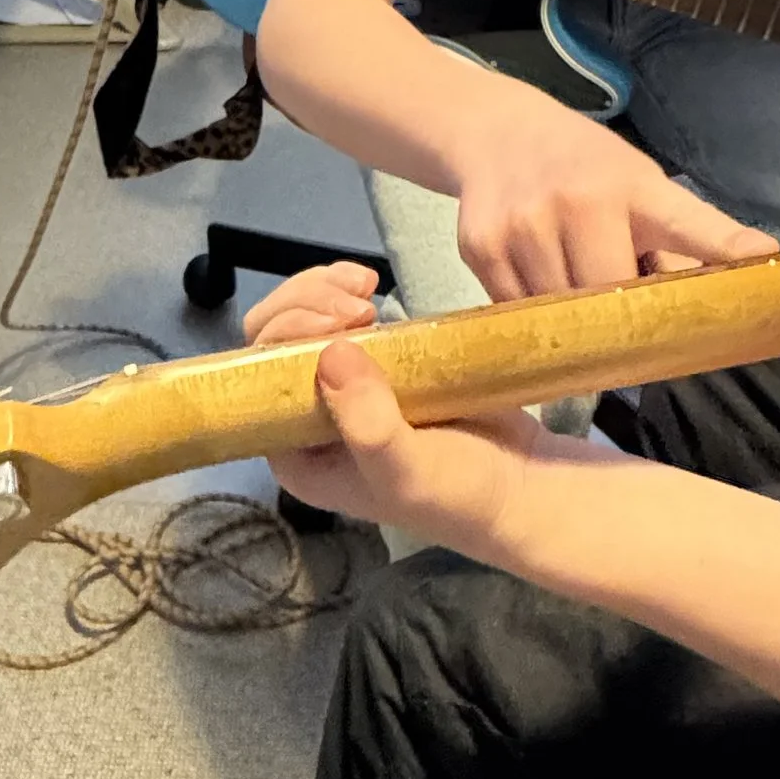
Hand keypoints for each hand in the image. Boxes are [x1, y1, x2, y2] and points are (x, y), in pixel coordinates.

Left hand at [243, 264, 585, 556]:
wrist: (522, 484)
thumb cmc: (458, 493)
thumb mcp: (408, 472)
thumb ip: (367, 424)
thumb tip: (330, 353)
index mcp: (296, 453)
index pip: (256, 383)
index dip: (284, 338)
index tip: (341, 322)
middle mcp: (307, 417)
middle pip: (272, 340)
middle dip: (304, 306)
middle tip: (361, 304)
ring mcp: (342, 385)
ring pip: (302, 319)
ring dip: (323, 291)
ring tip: (367, 288)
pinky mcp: (376, 361)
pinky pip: (342, 314)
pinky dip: (347, 289)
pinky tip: (374, 284)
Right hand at [446, 93, 775, 299]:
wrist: (494, 134)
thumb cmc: (584, 167)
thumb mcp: (638, 184)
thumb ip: (677, 242)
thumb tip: (711, 308)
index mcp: (633, 188)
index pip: (686, 221)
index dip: (722, 244)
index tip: (759, 256)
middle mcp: (578, 201)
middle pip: (610, 300)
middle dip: (618, 319)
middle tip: (618, 313)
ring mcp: (523, 226)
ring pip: (559, 316)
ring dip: (571, 319)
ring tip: (570, 277)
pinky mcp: (480, 248)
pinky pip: (516, 313)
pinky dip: (530, 312)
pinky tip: (534, 276)